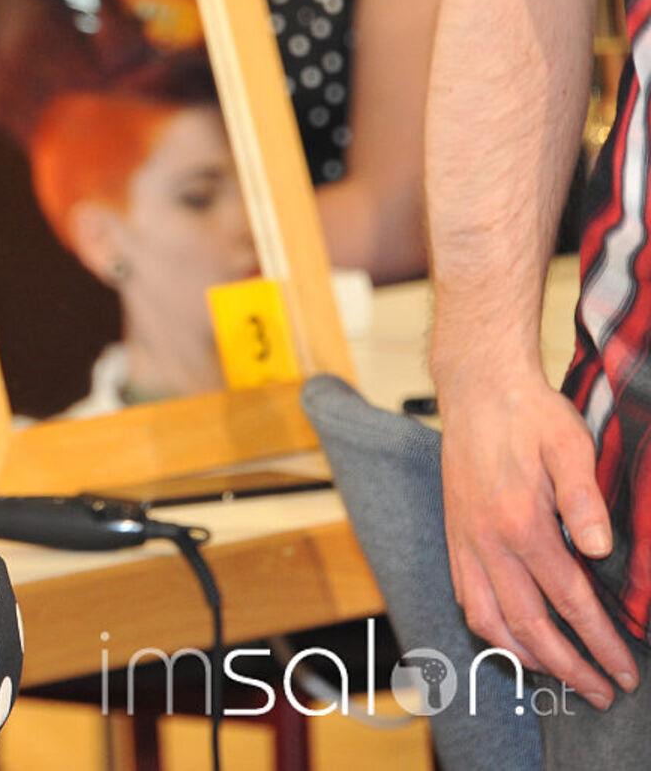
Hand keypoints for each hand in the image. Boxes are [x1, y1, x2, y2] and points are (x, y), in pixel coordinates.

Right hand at [438, 361, 638, 705]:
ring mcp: (465, 540)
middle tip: (600, 691)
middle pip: (528, 625)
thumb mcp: (570, 444)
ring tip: (559, 673)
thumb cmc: (528, 414)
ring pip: (489, 620)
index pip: (569, 600)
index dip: (600, 642)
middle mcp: (486, 540)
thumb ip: (585, 499)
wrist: (476, 387)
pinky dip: (490, 630)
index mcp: (520, 522)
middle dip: (568, 667)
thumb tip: (600, 551)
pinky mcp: (454, 535)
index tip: (624, 671)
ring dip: (526, 658)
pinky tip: (511, 638)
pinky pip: (466, 598)